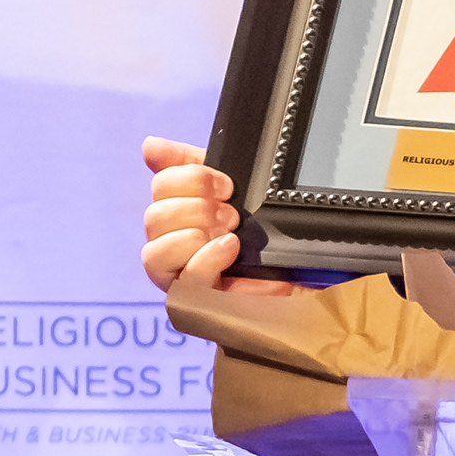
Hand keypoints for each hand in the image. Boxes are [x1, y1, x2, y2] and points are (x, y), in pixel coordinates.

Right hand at [139, 137, 280, 296]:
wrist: (304, 280)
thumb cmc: (264, 238)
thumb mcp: (235, 193)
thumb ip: (192, 167)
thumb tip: (150, 146)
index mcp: (179, 218)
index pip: (160, 187)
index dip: (189, 178)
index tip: (227, 185)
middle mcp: (171, 251)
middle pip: (154, 219)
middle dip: (195, 208)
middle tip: (232, 213)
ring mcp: (180, 282)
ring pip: (154, 254)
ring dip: (192, 236)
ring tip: (230, 234)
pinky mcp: (199, 309)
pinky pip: (183, 288)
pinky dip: (205, 261)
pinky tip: (229, 248)